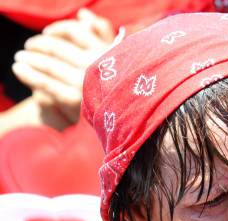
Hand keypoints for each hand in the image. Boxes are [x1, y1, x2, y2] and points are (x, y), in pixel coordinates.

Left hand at [12, 9, 115, 123]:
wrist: (130, 120)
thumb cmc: (123, 91)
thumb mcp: (116, 60)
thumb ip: (100, 35)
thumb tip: (82, 15)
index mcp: (108, 52)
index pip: (74, 31)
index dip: (57, 30)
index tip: (47, 33)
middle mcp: (96, 64)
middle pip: (56, 48)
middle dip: (38, 46)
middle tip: (28, 47)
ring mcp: (84, 81)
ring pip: (47, 64)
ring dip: (29, 59)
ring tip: (20, 59)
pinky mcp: (74, 99)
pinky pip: (45, 82)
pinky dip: (29, 74)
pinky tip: (20, 70)